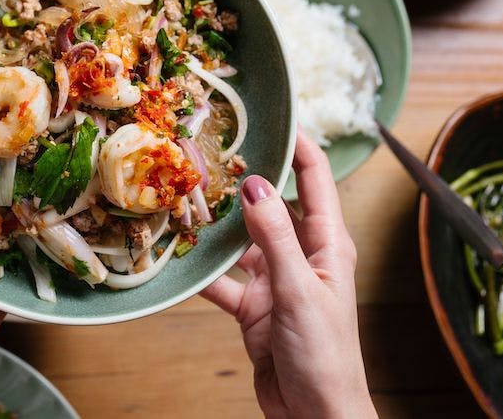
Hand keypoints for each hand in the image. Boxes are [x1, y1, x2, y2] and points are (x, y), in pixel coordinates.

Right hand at [202, 133, 374, 418]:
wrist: (315, 416)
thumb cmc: (325, 356)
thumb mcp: (300, 290)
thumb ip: (275, 237)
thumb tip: (255, 183)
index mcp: (328, 244)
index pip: (315, 178)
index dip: (297, 144)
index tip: (271, 114)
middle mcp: (302, 255)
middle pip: (271, 204)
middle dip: (243, 179)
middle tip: (208, 150)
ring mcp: (276, 280)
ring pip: (240, 240)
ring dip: (215, 225)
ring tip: (182, 196)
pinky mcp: (253, 306)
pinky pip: (222, 279)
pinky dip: (200, 271)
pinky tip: (174, 257)